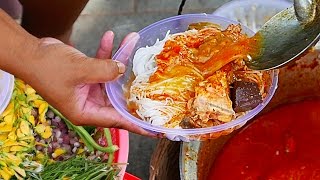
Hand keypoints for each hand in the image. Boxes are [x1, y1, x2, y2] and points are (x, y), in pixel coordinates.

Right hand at [25, 31, 151, 135]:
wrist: (31, 53)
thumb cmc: (48, 68)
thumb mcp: (80, 70)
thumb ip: (105, 71)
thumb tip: (123, 69)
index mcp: (86, 112)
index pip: (118, 121)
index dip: (138, 125)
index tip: (156, 130)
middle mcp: (90, 103)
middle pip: (119, 98)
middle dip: (134, 84)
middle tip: (154, 80)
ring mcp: (90, 89)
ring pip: (112, 77)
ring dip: (120, 59)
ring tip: (132, 41)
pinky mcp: (88, 76)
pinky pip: (102, 65)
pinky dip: (107, 52)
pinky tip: (111, 37)